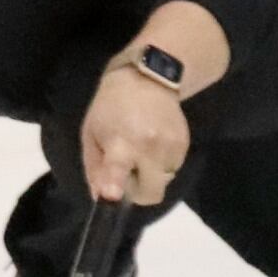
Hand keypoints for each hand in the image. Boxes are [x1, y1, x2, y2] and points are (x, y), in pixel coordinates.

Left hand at [81, 59, 192, 207]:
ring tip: (141, 150)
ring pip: (163, 182)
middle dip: (138, 191)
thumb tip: (100, 198)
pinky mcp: (185, 144)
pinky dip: (162, 164)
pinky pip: (174, 169)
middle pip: (150, 194)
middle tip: (128, 171)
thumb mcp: (91, 134)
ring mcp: (171, 146)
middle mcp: (149, 146)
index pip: (118, 168)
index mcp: (120, 142)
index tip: (112, 195)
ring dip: (151, 175)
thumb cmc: (110, 107)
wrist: (147, 79)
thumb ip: (94, 168)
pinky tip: (154, 143)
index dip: (115, 185)